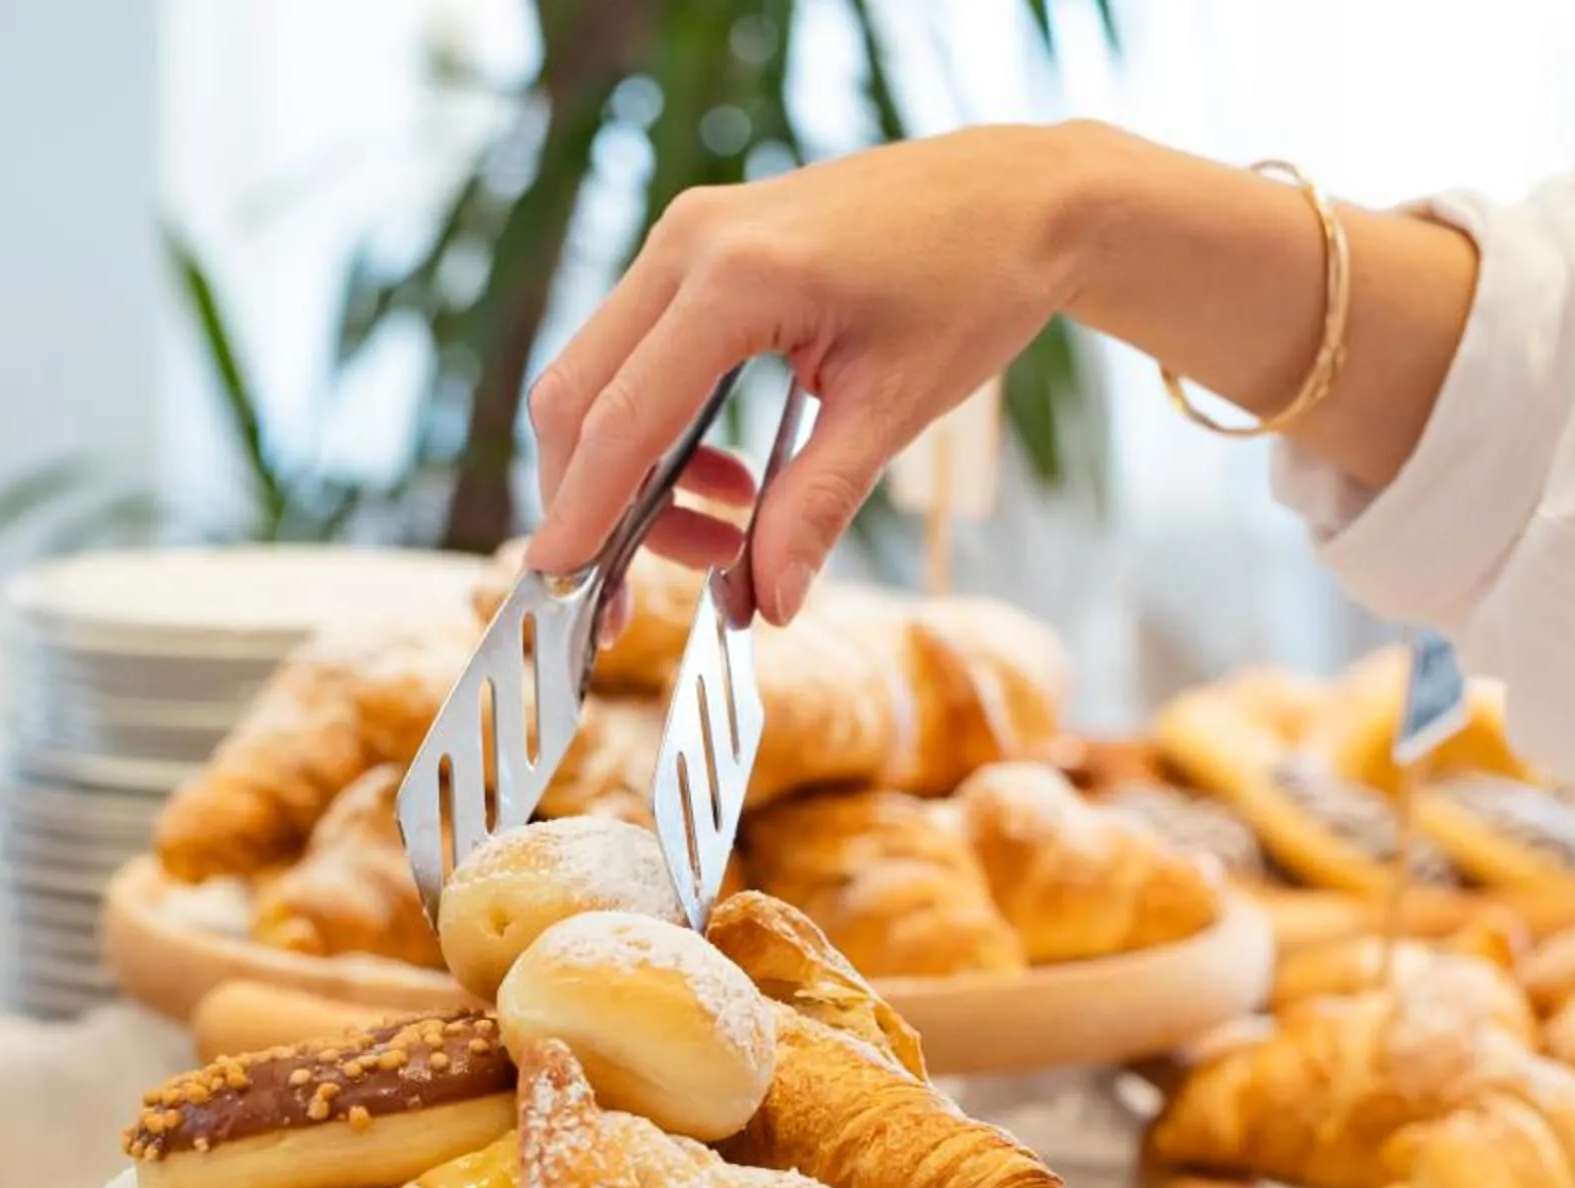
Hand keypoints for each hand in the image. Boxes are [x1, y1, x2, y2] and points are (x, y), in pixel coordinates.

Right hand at [523, 125, 1111, 621]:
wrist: (1020, 197)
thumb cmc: (973, 285)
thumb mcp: (895, 409)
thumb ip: (817, 506)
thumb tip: (769, 602)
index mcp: (737, 276)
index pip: (622, 417)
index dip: (581, 512)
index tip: (553, 586)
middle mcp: (690, 242)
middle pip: (579, 395)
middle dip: (592, 503)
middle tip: (636, 589)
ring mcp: (688, 236)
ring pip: (599, 376)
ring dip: (634, 472)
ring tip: (728, 533)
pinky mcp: (700, 246)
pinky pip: (638, 352)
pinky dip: (659, 428)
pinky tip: (729, 476)